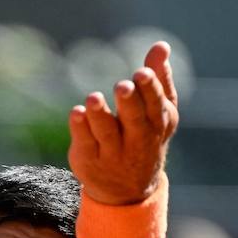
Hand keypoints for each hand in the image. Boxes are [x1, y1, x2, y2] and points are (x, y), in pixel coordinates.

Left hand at [67, 42, 179, 205]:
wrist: (129, 192)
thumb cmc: (145, 139)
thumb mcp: (158, 113)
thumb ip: (159, 79)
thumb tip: (161, 45)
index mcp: (157, 124)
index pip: (156, 106)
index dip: (150, 89)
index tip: (141, 72)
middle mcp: (137, 140)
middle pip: (134, 119)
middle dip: (129, 102)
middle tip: (122, 85)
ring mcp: (113, 153)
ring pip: (107, 133)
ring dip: (100, 114)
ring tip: (94, 98)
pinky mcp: (89, 160)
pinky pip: (85, 143)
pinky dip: (80, 128)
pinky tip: (76, 113)